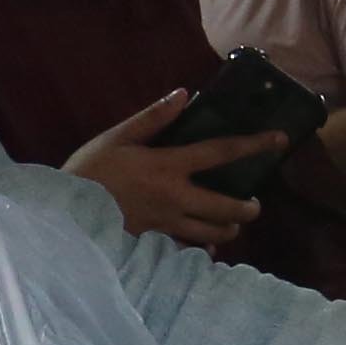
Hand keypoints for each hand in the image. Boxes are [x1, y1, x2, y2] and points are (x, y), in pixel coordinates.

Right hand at [68, 89, 272, 245]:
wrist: (65, 214)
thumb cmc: (89, 170)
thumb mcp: (118, 136)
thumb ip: (153, 118)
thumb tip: (184, 95)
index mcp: (168, 166)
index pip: (220, 153)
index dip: (253, 145)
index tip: (280, 140)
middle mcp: (175, 198)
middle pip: (227, 207)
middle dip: (248, 207)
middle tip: (254, 203)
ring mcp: (167, 224)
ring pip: (213, 233)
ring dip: (229, 227)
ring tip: (232, 221)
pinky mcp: (156, 243)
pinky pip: (189, 249)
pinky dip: (202, 246)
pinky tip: (203, 243)